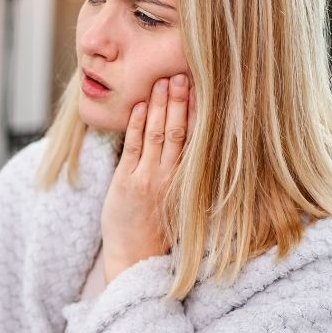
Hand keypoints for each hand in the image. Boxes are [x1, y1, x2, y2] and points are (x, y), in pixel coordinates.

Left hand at [101, 73, 194, 283]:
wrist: (135, 259)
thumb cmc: (160, 230)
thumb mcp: (183, 203)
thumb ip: (188, 175)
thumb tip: (197, 144)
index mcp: (189, 182)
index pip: (198, 140)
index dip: (200, 113)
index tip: (205, 89)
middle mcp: (172, 178)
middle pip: (180, 132)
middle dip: (181, 101)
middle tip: (184, 74)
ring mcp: (149, 179)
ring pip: (158, 135)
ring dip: (160, 106)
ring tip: (163, 81)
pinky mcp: (127, 183)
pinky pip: (134, 148)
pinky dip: (138, 125)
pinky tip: (141, 106)